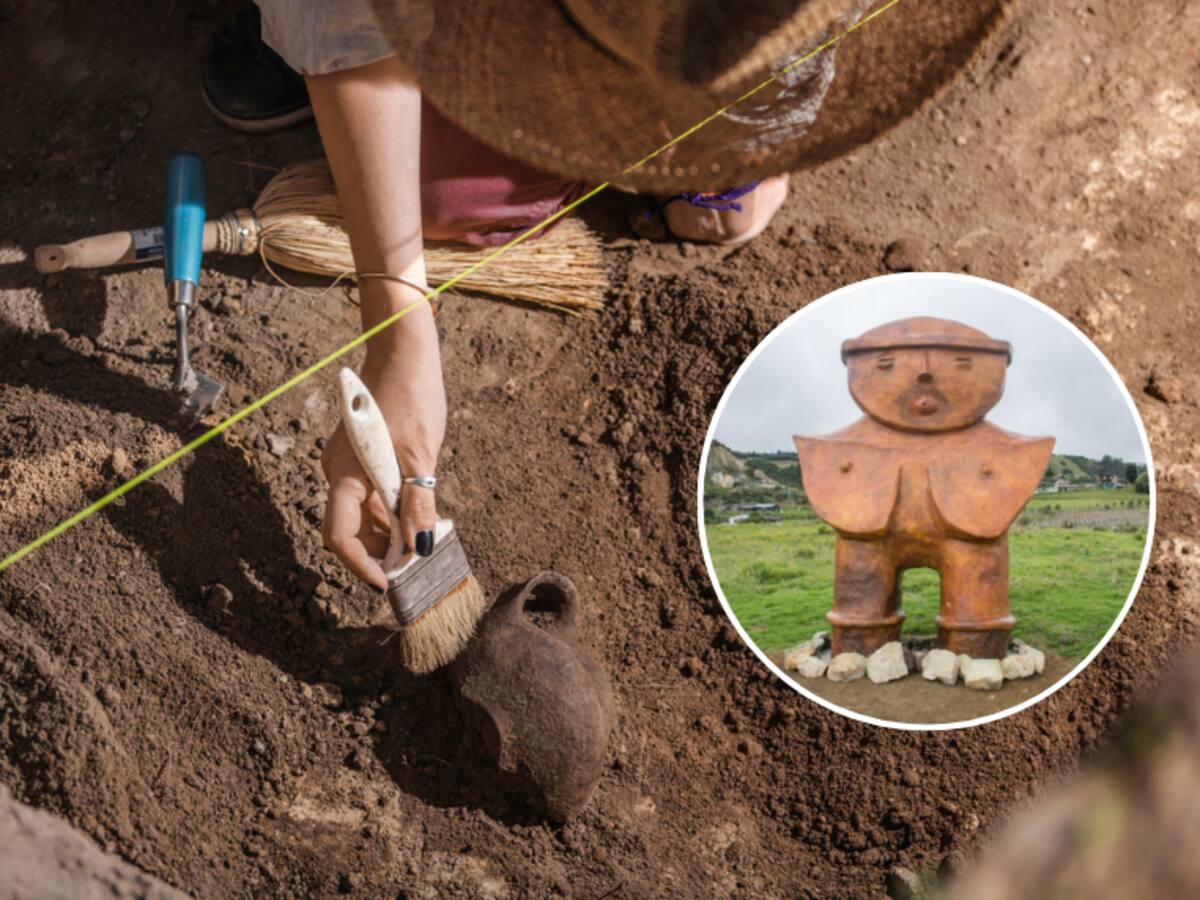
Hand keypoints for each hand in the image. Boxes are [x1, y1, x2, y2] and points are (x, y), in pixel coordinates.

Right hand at [321, 347, 445, 588]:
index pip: (339, 536)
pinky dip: (389, 511)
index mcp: (344, 474)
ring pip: (361, 514)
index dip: (360, 565)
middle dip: (377, 552)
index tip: (388, 583)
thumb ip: (418, 503)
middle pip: (349, 530)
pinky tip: (415, 515)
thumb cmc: (410, 396)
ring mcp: (347, 465)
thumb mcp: (421, 456)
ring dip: (387, 533)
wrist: (402, 352)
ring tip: (421, 542)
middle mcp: (337, 472)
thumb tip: (420, 546)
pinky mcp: (360, 457)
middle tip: (414, 564)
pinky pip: (369, 495)